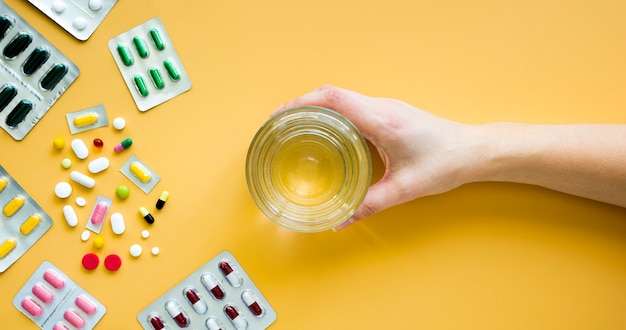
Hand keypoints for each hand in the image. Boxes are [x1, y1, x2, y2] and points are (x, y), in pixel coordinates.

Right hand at [274, 85, 486, 228]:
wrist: (473, 150)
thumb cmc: (445, 163)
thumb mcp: (404, 189)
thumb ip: (369, 205)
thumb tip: (340, 220)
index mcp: (381, 120)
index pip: (333, 98)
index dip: (301, 102)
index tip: (280, 115)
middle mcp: (381, 107)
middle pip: (331, 94)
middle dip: (302, 104)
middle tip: (281, 124)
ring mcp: (386, 107)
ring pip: (342, 98)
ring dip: (317, 107)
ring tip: (298, 126)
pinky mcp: (390, 113)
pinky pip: (353, 106)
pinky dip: (333, 113)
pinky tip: (327, 131)